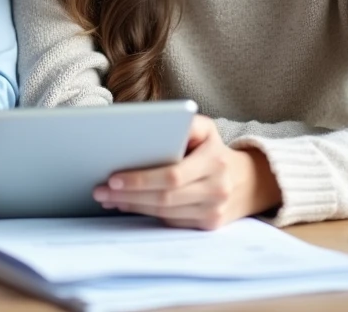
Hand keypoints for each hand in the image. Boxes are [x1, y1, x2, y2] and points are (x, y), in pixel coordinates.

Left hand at [92, 114, 280, 229]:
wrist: (246, 180)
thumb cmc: (211, 149)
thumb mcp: (204, 128)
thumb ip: (182, 122)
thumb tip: (146, 125)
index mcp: (214, 160)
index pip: (172, 175)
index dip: (140, 179)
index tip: (112, 178)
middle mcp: (218, 188)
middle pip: (164, 198)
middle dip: (128, 195)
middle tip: (100, 190)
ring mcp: (214, 210)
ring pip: (165, 213)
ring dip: (132, 206)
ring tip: (107, 198)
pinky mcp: (209, 225)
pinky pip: (171, 222)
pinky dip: (146, 214)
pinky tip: (127, 205)